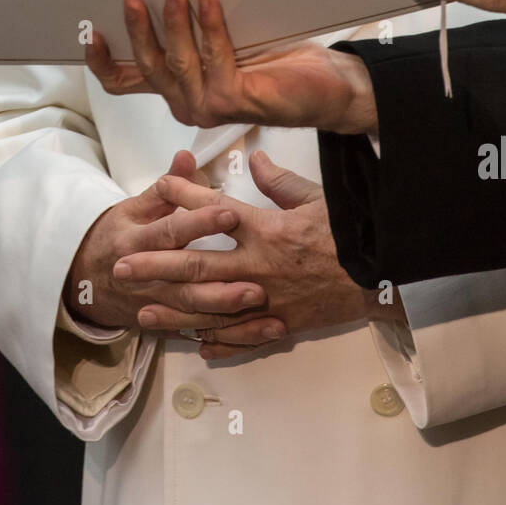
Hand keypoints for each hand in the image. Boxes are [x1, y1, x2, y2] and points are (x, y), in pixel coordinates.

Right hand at [63, 150, 276, 335]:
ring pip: (192, 311)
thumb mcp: (136, 207)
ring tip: (259, 302)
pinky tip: (260, 330)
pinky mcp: (162, 325)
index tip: (231, 213)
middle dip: (219, 283)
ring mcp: (153, 305)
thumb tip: (187, 156)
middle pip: (183, 281)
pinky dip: (229, 336)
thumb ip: (168, 186)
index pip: (170, 232)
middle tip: (257, 280)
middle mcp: (144, 278)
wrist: (84, 280)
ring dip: (226, 310)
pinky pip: (198, 332)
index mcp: (135, 241)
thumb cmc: (119, 235)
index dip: (198, 223)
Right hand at [85, 0, 376, 132]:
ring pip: (178, 64)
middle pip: (148, 68)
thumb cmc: (277, 60)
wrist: (328, 86)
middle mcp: (187, 103)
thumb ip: (193, 27)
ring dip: (173, 24)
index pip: (126, 81)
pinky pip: (215, 58)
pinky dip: (210, 26)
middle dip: (138, 31)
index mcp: (178, 89)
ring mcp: (209, 107)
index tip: (90, 31)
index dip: (103, 62)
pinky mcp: (235, 102)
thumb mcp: (225, 39)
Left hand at [113, 150, 402, 359]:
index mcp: (265, 229)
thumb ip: (280, 182)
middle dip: (155, 265)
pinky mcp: (282, 322)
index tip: (159, 186)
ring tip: (142, 312)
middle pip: (196, 266)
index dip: (184, 196)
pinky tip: (195, 345)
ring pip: (210, 309)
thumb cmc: (350, 232)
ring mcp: (267, 299)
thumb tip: (257, 159)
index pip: (214, 210)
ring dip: (174, 311)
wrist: (384, 274)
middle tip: (121, 266)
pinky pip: (244, 336)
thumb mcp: (316, 198)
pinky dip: (220, 342)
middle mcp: (257, 266)